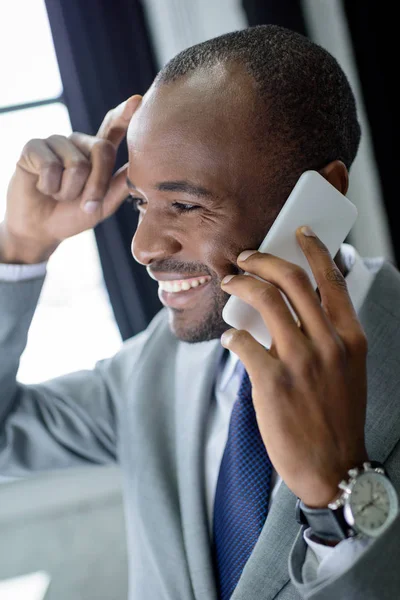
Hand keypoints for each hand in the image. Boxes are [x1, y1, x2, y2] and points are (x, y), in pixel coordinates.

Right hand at [0, 94, 141, 263]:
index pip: (113, 128)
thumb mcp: (103, 205)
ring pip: (76, 164)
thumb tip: (141, 168)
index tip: (137, 101)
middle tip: (86, 205)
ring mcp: (56, 142)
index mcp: (97, 153)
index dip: (124, 114)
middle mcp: (78, 142)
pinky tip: (42, 188)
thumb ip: (121, 185)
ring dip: (69, 191)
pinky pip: (50, 165)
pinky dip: (49, 186)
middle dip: (97, 185)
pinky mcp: (33, 147)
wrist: (41, 229)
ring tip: (58, 195)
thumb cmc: (73, 215)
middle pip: (102, 150)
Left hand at [220, 226, 367, 507]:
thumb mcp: (348, 371)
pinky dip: (232, 334)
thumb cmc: (336, 416)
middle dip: (265, 259)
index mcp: (350, 338)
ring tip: (230, 283)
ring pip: (265, 300)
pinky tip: (229, 337)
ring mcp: (300, 362)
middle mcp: (328, 344)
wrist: (332, 468)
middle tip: (247, 256)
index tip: (300, 233)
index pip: (332, 280)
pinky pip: (243, 342)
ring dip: (242, 285)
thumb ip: (329, 336)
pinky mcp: (272, 382)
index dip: (314, 250)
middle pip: (292, 280)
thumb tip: (294, 305)